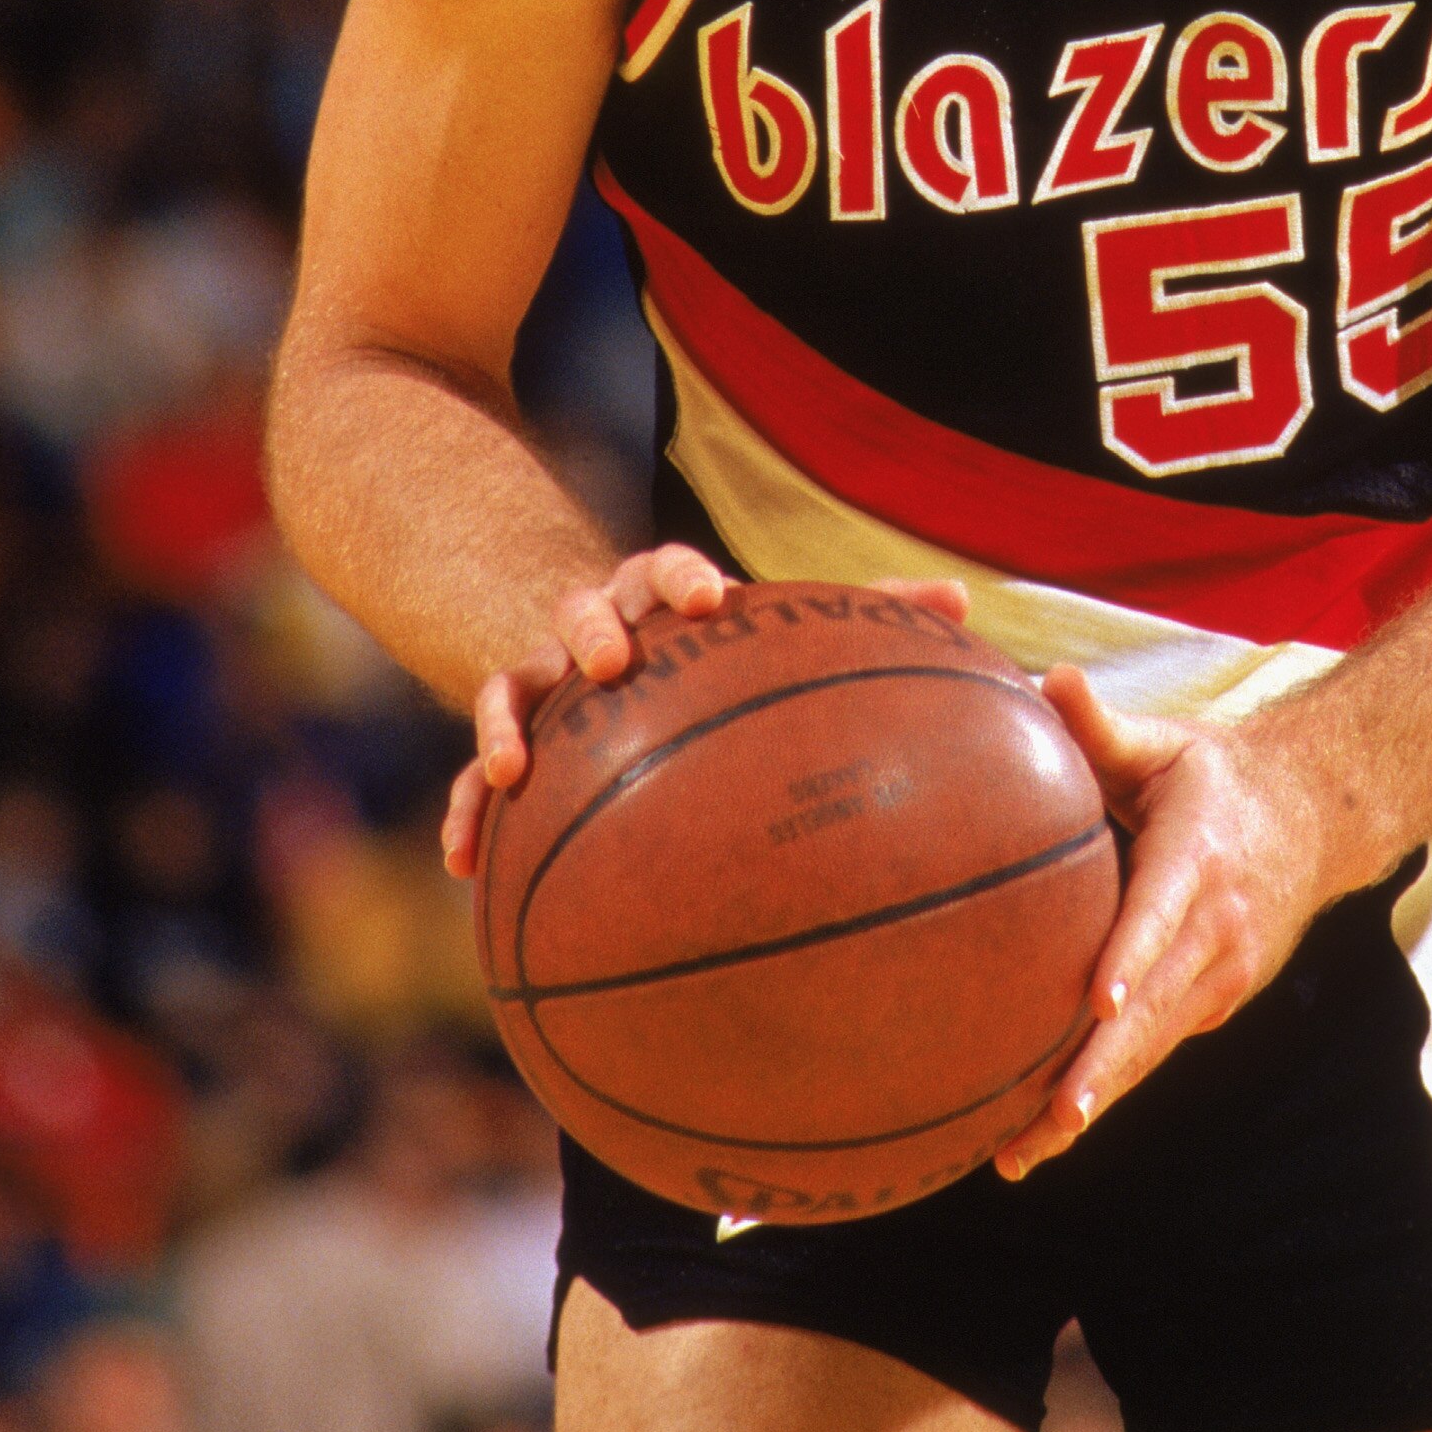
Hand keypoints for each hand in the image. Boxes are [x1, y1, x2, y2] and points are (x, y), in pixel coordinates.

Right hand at [441, 561, 968, 877]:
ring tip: (509, 769)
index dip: (687, 576)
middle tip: (610, 660)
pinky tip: (464, 863)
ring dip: (505, 717)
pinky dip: (466, 811)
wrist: (603, 647)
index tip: (711, 596)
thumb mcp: (774, 628)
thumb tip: (967, 602)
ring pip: (511, 684)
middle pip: (583, 606)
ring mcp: (545, 683)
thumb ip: (866, 615)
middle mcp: (598, 629)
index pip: (670, 568)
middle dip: (593, 626)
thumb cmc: (717, 648)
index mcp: (663, 599)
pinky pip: (472, 775)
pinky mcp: (509, 738)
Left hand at [990, 668, 1338, 1180]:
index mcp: (1199, 860)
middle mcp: (1218, 931)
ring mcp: (1222, 977)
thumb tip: (1046, 680)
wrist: (1313, 820)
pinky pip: (1155, 1050)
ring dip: (1094, 1101)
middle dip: (1101, 1070)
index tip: (1095, 1003)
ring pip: (1151, 1049)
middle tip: (1048, 1119)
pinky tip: (1045, 1131)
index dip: (1131, 960)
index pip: (1162, 914)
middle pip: (1153, 1010)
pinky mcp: (1214, 1003)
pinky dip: (1108, 1089)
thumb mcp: (1166, 742)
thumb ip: (1103, 725)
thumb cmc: (1214, 776)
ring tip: (1022, 1154)